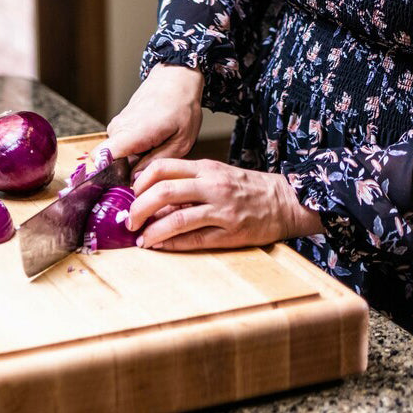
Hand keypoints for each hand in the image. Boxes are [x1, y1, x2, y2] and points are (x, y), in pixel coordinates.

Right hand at [105, 64, 203, 172]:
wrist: (176, 77)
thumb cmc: (182, 106)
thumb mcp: (181, 141)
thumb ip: (156, 162)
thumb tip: (136, 178)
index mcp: (132, 133)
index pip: (101, 159)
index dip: (109, 176)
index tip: (128, 182)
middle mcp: (118, 128)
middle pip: (111, 162)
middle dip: (128, 170)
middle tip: (154, 162)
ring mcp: (118, 124)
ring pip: (117, 154)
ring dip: (134, 157)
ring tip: (157, 146)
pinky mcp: (121, 122)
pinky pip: (122, 144)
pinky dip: (136, 147)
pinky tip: (154, 138)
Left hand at [128, 157, 323, 250]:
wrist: (283, 200)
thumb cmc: (245, 187)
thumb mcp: (217, 174)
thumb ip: (188, 182)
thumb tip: (152, 197)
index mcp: (206, 168)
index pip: (163, 167)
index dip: (140, 181)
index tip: (130, 194)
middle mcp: (212, 185)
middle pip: (164, 191)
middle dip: (139, 207)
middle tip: (129, 220)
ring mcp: (221, 209)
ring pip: (177, 218)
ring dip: (152, 230)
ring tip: (141, 239)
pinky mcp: (230, 232)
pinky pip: (194, 239)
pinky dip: (172, 243)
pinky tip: (160, 245)